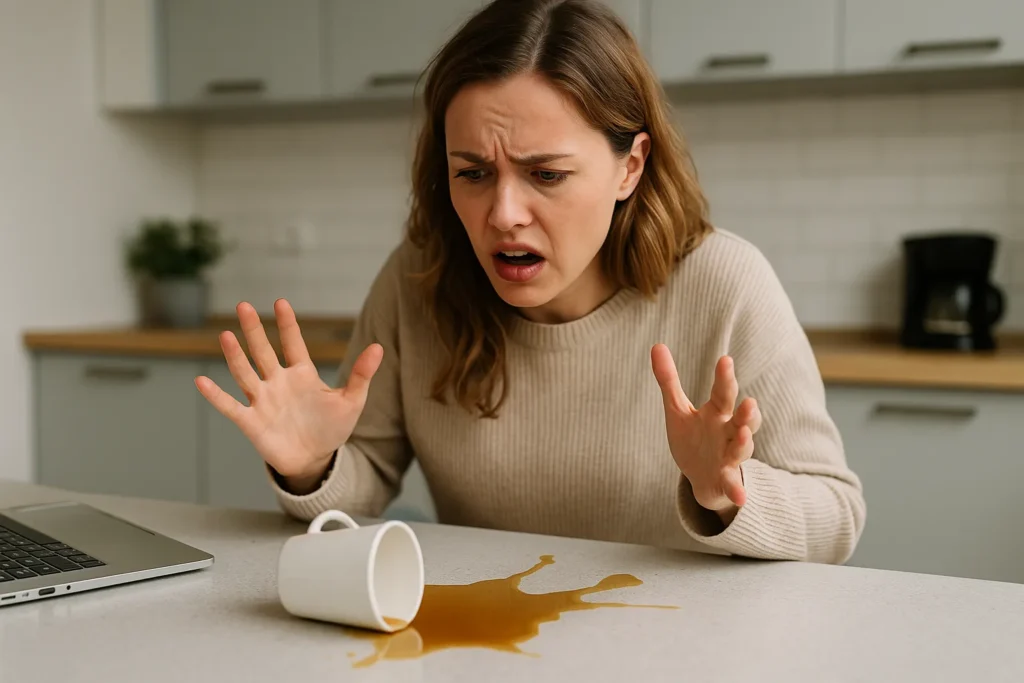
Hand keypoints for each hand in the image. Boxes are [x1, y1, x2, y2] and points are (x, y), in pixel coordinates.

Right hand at [195, 299, 382, 492]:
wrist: (315, 460)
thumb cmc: (331, 428)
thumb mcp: (351, 401)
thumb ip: (362, 374)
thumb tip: (379, 347)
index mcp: (302, 374)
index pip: (293, 344)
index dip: (287, 325)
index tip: (280, 302)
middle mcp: (278, 382)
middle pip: (263, 351)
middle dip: (254, 330)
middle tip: (244, 305)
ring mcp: (263, 400)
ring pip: (245, 373)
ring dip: (235, 356)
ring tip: (226, 335)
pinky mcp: (252, 422)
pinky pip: (230, 406)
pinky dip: (216, 395)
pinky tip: (201, 381)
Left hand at [651, 344, 761, 521]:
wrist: (702, 479)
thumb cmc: (694, 439)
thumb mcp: (677, 410)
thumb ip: (669, 380)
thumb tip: (656, 345)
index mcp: (717, 413)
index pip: (723, 392)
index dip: (725, 377)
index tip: (725, 360)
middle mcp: (729, 432)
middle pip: (741, 419)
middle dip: (746, 411)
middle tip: (750, 402)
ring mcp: (730, 457)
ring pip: (742, 449)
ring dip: (745, 443)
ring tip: (744, 435)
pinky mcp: (727, 480)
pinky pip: (734, 485)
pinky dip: (737, 490)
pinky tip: (739, 496)